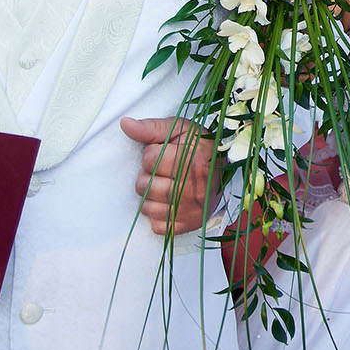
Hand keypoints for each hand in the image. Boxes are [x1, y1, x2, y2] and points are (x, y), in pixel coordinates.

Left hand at [122, 116, 217, 235]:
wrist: (224, 171)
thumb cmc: (199, 146)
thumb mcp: (179, 129)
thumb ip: (151, 127)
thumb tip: (124, 123)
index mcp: (192, 162)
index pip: (149, 159)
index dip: (152, 153)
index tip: (166, 153)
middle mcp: (193, 189)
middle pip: (144, 185)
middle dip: (148, 175)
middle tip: (165, 170)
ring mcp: (191, 210)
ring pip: (147, 207)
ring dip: (150, 196)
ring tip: (165, 184)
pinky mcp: (188, 225)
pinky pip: (157, 226)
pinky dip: (158, 215)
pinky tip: (169, 202)